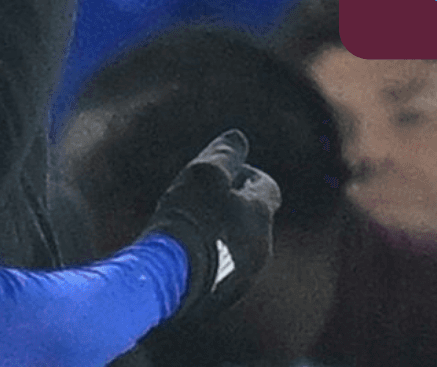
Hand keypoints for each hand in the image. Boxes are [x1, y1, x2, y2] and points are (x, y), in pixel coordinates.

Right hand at [143, 129, 280, 324]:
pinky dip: (210, 260)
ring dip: (221, 234)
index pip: (267, 186)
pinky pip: (224, 271)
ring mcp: (246, 276)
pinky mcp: (225, 297)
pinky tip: (183, 256)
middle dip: (232, 205)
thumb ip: (224, 154)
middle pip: (253, 218)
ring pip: (239, 247)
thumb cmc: (188, 218)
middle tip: (197, 198)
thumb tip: (238, 138)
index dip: (244, 174)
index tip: (219, 173)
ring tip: (186, 228)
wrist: (170, 277)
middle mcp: (262, 247)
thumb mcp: (203, 174)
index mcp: (261, 215)